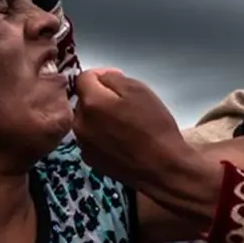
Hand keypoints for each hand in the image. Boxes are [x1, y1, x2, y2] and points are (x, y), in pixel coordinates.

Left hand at [74, 69, 215, 208]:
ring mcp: (84, 144)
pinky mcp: (91, 160)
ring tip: (125, 124)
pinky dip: (102, 135)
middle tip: (125, 103)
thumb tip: (102, 78)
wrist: (163, 168)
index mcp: (91, 103)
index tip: (117, 77)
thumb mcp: (139, 90)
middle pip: (84, 100)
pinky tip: (121, 140)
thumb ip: (113, 78)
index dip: (101, 74)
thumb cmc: (155, 128)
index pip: (84, 78)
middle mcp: (80, 124)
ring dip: (100, 117)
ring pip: (87, 121)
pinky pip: (92, 139)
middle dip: (100, 97)